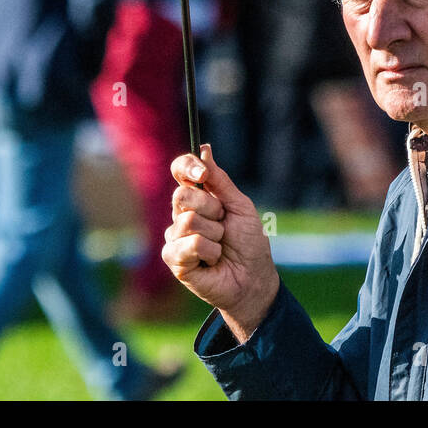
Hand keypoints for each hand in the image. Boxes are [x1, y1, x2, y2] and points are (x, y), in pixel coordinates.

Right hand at [162, 145, 278, 342]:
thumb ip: (220, 180)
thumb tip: (205, 149)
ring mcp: (175, 237)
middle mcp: (182, 214)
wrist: (254, 278)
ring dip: (214, 235)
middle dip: (211, 208)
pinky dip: (209, 252)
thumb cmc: (249, 243)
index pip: (180, 171)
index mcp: (198, 198)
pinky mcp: (173, 259)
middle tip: (223, 224)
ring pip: (188, 221)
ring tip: (220, 247)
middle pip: (181, 195)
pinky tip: (212, 261)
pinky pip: (188, 244)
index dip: (187, 167)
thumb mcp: (240, 205)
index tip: (202, 173)